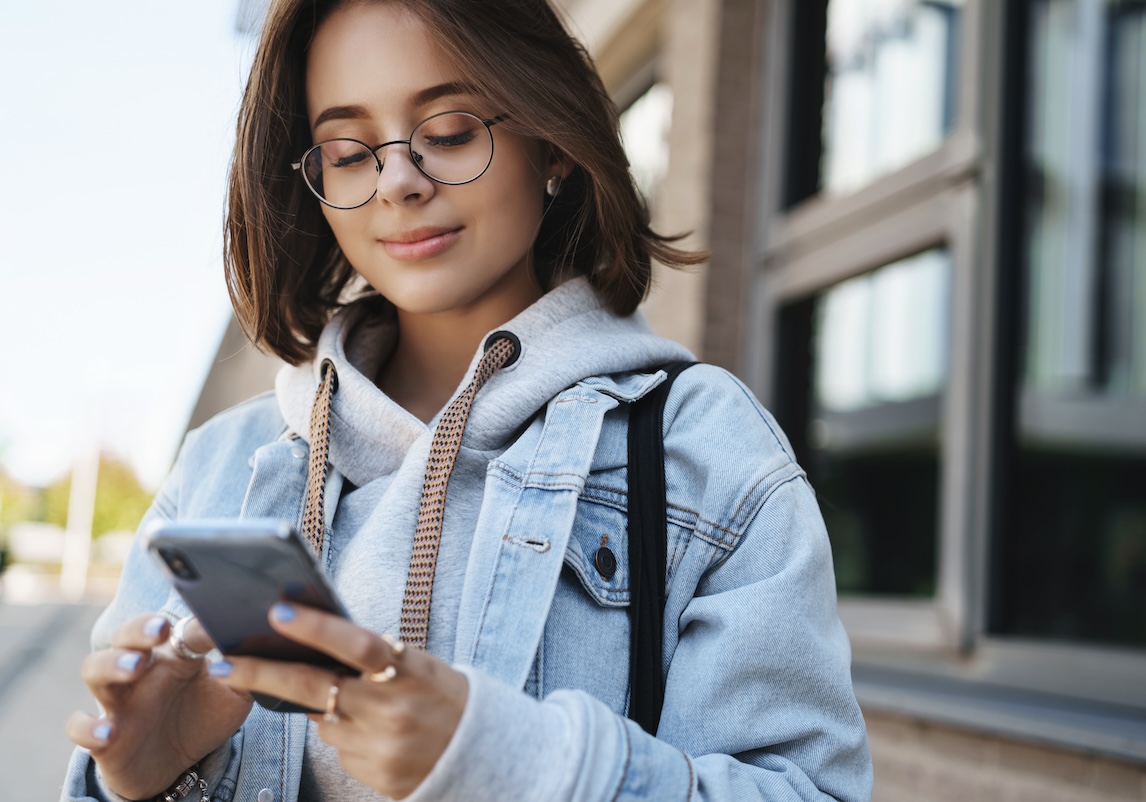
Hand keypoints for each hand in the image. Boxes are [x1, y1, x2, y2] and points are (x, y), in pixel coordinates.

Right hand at [66, 614, 252, 799]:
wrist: (178, 765)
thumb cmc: (204, 718)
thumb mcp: (234, 695)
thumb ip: (246, 670)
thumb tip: (261, 641)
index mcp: (173, 655)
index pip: (174, 628)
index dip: (188, 623)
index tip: (208, 623)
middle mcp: (140, 671)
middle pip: (125, 635)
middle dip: (139, 628)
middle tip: (160, 630)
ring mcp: (117, 701)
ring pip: (95, 669)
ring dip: (111, 664)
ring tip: (134, 667)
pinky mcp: (102, 737)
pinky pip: (79, 728)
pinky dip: (88, 728)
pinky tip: (108, 732)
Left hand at [211, 604, 467, 798]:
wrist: (484, 754)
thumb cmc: (445, 696)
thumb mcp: (420, 667)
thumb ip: (373, 659)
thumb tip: (314, 651)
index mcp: (410, 669)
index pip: (356, 644)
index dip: (317, 628)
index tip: (278, 611)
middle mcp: (392, 708)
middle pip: (314, 686)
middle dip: (262, 674)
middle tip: (224, 663)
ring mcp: (382, 746)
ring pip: (324, 720)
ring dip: (328, 708)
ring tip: (368, 707)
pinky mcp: (375, 776)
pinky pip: (341, 748)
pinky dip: (348, 735)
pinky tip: (377, 734)